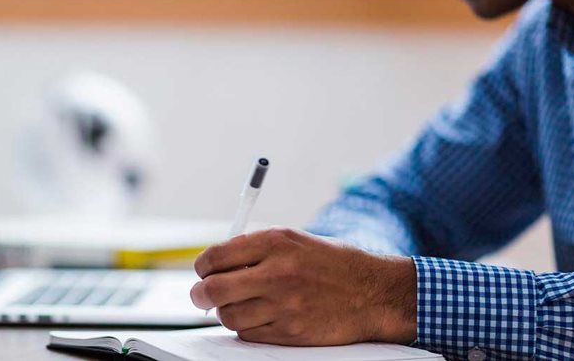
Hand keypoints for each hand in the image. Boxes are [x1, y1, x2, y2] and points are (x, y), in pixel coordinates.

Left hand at [190, 227, 416, 345]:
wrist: (373, 292)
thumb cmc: (332, 263)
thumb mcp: (294, 240)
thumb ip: (255, 248)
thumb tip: (215, 262)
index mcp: (275, 242)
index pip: (216, 256)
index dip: (202, 266)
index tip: (203, 271)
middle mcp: (277, 272)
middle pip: (213, 289)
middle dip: (200, 294)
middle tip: (202, 295)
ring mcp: (284, 305)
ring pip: (227, 316)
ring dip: (225, 312)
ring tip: (237, 305)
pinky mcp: (290, 333)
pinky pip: (248, 334)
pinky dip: (246, 328)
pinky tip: (259, 316)